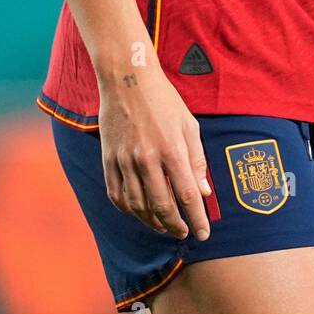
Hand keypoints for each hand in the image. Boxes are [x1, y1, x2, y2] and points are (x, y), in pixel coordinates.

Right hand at [97, 66, 212, 240]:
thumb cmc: (163, 100)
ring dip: (152, 222)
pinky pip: (116, 195)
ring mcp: (125, 160)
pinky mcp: (108, 159)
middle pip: (161, 207)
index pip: (187, 195)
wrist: (128, 79)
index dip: (197, 219)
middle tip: (183, 232)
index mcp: (172, 149)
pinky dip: (128, 210)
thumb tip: (204, 192)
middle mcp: (147, 159)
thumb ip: (197, 160)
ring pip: (138, 206)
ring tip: (164, 225)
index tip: (203, 235)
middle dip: (175, 226)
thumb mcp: (188, 125)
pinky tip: (139, 212)